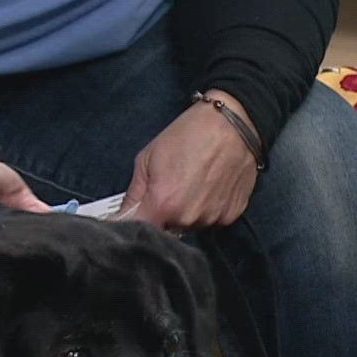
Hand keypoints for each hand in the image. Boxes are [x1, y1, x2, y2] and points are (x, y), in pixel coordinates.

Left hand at [118, 90, 259, 230]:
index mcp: (164, 205)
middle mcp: (188, 219)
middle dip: (162, 217)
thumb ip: (133, 194)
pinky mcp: (231, 216)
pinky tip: (209, 188)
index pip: (140, 231)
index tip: (134, 213)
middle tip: (168, 189)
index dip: (134, 222)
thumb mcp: (147, 158)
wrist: (233, 125)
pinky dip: (207, 209)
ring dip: (185, 214)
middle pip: (166, 231)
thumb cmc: (188, 135)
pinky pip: (211, 220)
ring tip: (192, 186)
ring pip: (190, 226)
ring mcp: (213, 220)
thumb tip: (123, 216)